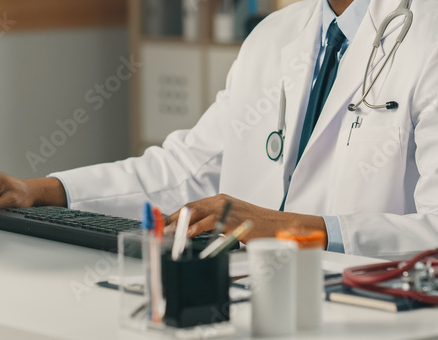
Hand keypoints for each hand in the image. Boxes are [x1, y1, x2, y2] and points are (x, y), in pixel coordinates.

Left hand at [165, 193, 326, 243]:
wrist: (281, 226)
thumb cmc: (260, 228)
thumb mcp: (233, 225)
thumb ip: (216, 227)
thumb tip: (197, 238)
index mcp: (220, 201)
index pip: (190, 207)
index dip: (174, 215)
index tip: (160, 225)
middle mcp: (221, 200)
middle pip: (189, 208)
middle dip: (171, 219)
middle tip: (156, 229)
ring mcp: (227, 207)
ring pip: (196, 212)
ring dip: (178, 223)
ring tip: (165, 233)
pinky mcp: (233, 217)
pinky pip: (211, 221)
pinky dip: (197, 227)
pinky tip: (187, 234)